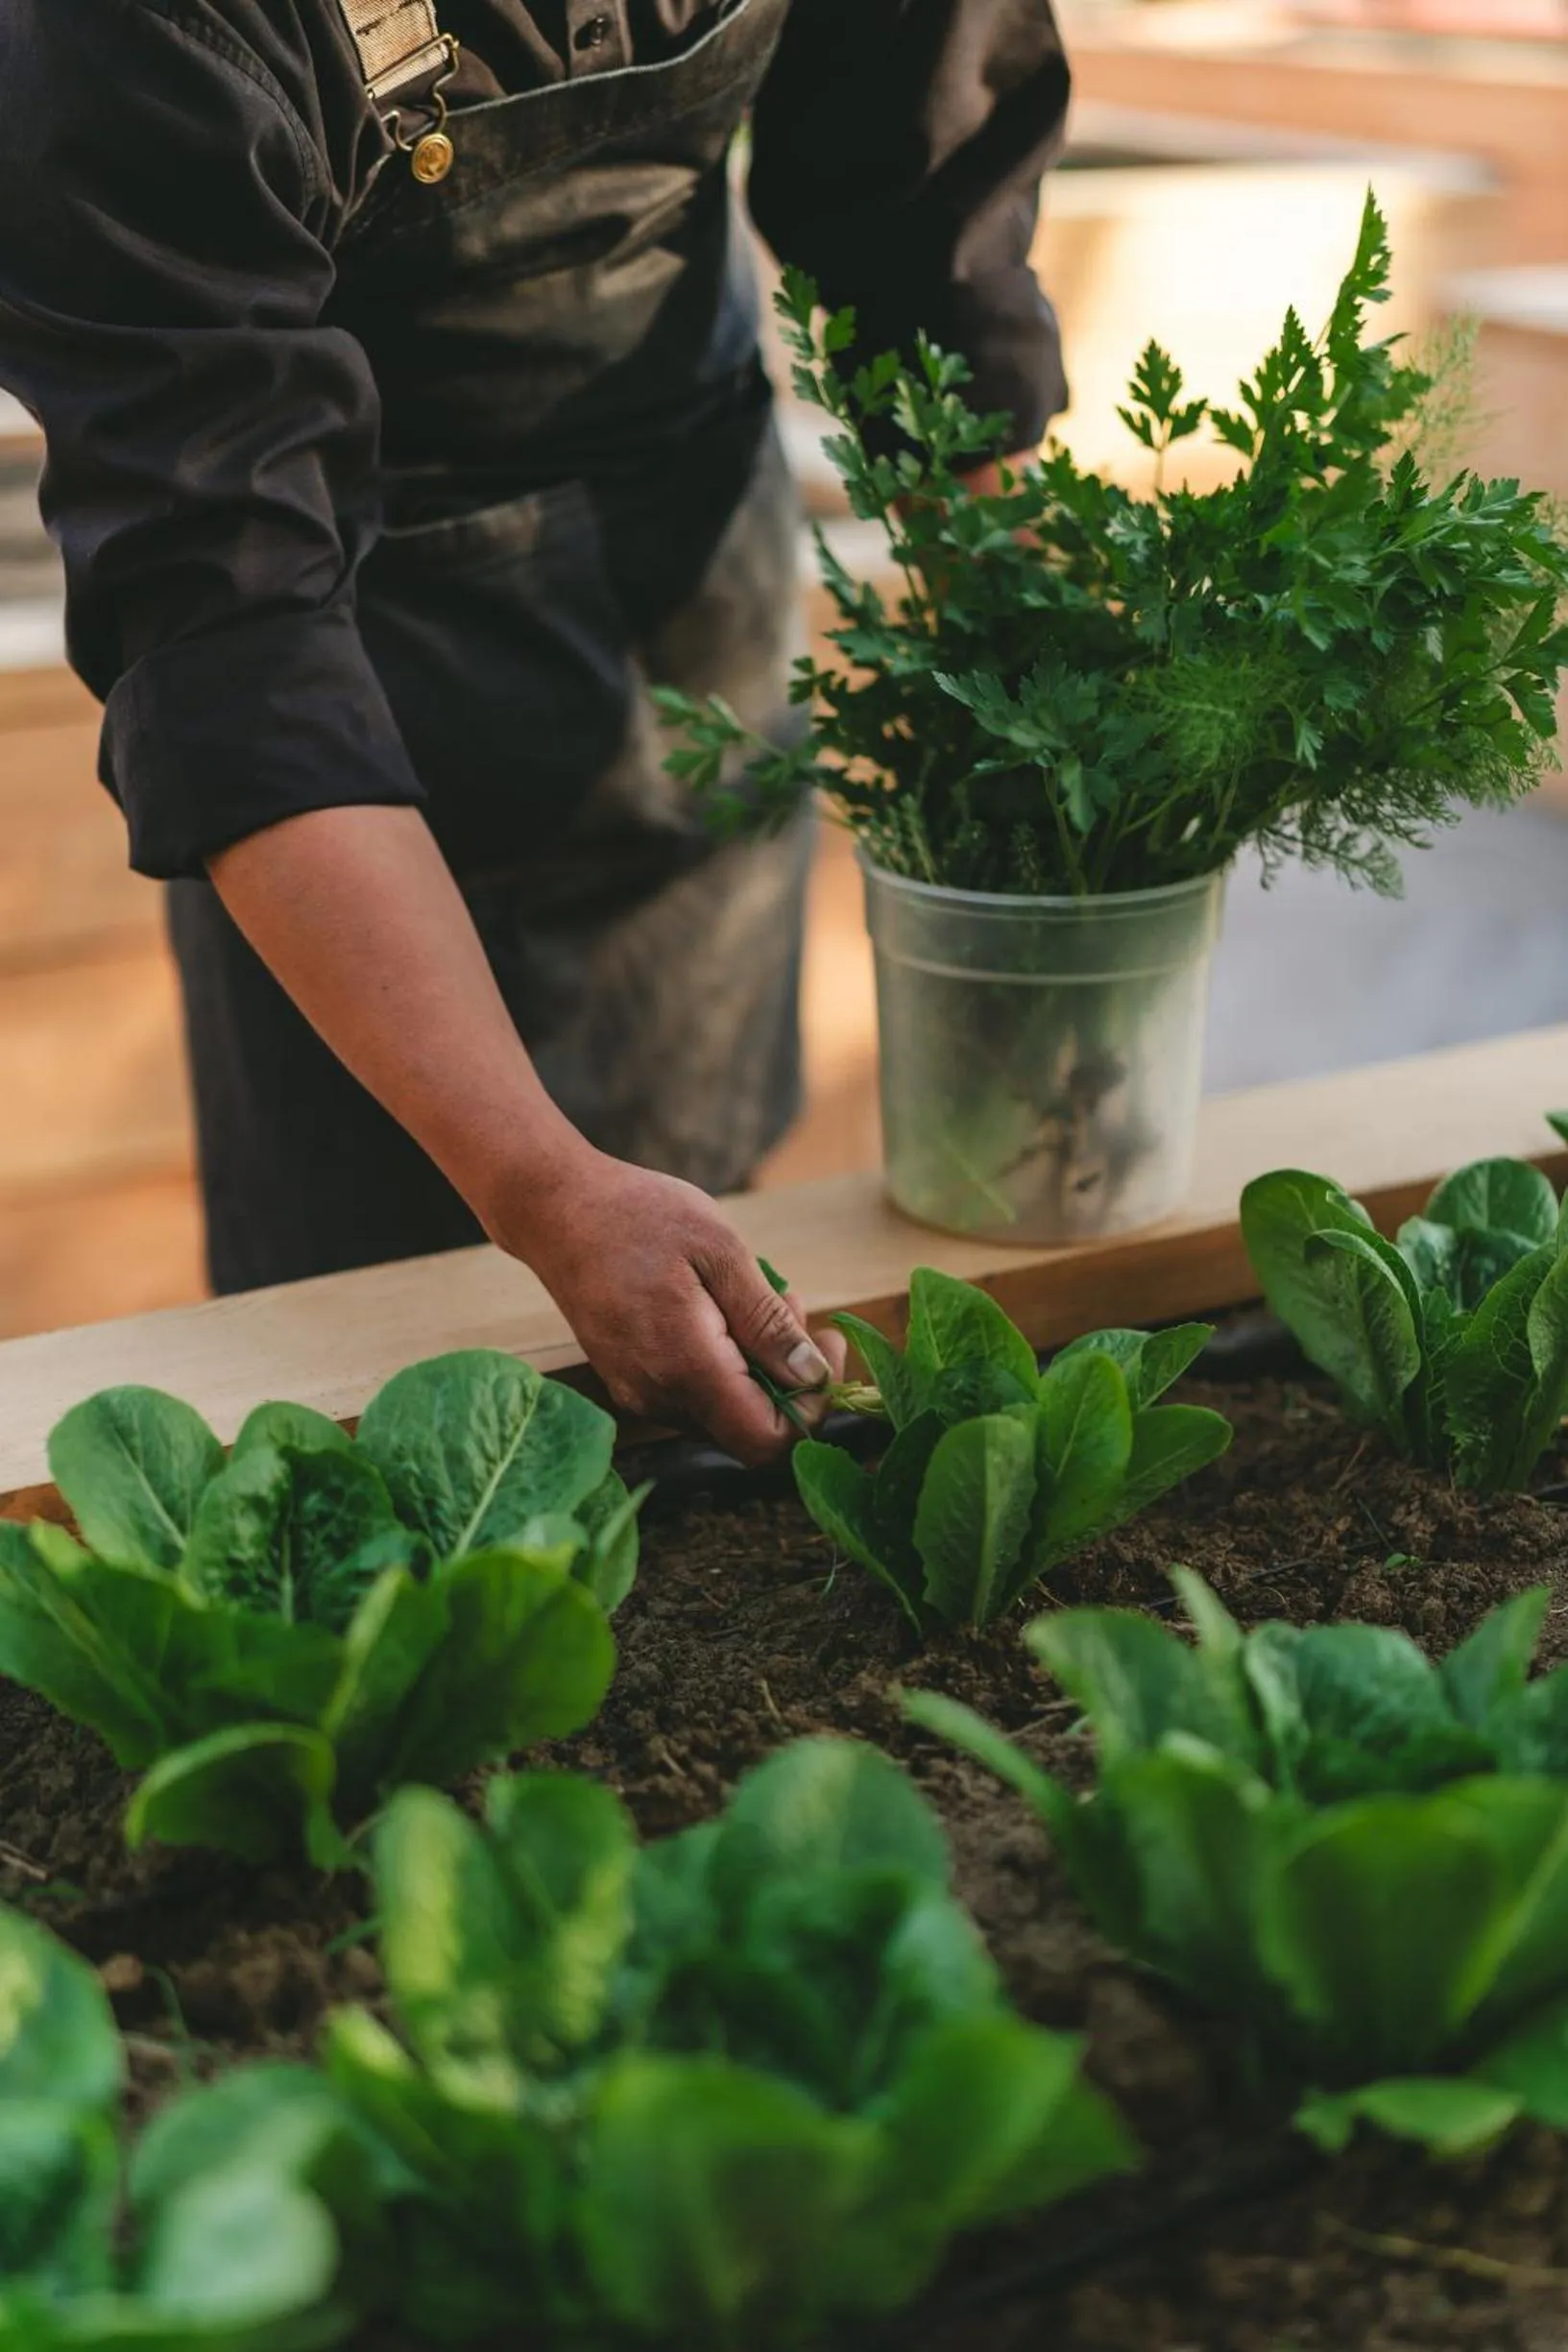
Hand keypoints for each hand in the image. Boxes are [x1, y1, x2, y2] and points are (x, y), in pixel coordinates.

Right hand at [494, 1147, 847, 1465]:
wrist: (556, 1211)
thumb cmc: (639, 1217)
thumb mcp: (722, 1252)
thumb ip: (768, 1322)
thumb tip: (812, 1375)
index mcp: (686, 1368)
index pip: (769, 1442)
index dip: (812, 1407)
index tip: (827, 1345)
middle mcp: (659, 1398)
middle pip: (750, 1429)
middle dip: (790, 1377)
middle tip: (793, 1302)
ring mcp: (639, 1395)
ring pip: (725, 1411)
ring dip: (758, 1365)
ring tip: (756, 1294)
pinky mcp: (631, 1382)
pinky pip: (696, 1394)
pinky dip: (725, 1362)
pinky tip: (722, 1306)